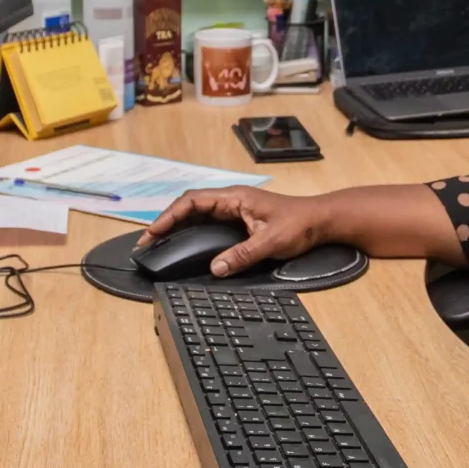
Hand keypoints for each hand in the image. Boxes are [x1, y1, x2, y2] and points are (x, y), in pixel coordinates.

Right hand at [138, 186, 330, 277]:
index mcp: (235, 198)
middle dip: (166, 221)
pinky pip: (209, 223)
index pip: (193, 201)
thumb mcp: (271, 241)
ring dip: (177, 226)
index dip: (170, 215)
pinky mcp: (239, 221)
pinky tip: (183, 244)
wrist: (321, 221)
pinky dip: (192, 232)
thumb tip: (216, 269)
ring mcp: (234, 210)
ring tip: (158, 243)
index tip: (154, 232)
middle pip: (189, 206)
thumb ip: (243, 255)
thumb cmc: (300, 225)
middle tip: (147, 242)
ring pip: (197, 214)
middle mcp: (231, 201)